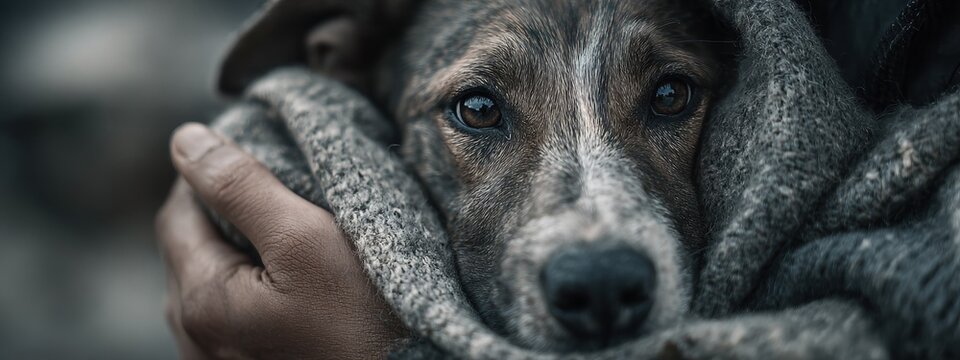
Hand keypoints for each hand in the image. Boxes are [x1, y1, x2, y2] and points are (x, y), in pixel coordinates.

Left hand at [156, 123, 405, 358]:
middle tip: (282, 195)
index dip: (210, 175)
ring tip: (292, 236)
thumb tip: (186, 140)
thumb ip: (241, 187)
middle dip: (225, 214)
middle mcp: (196, 338)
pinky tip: (294, 282)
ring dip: (241, 250)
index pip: (177, 213)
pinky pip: (234, 313)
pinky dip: (255, 285)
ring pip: (215, 281)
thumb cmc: (364, 322)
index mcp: (201, 302)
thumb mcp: (306, 238)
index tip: (258, 158)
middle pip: (193, 249)